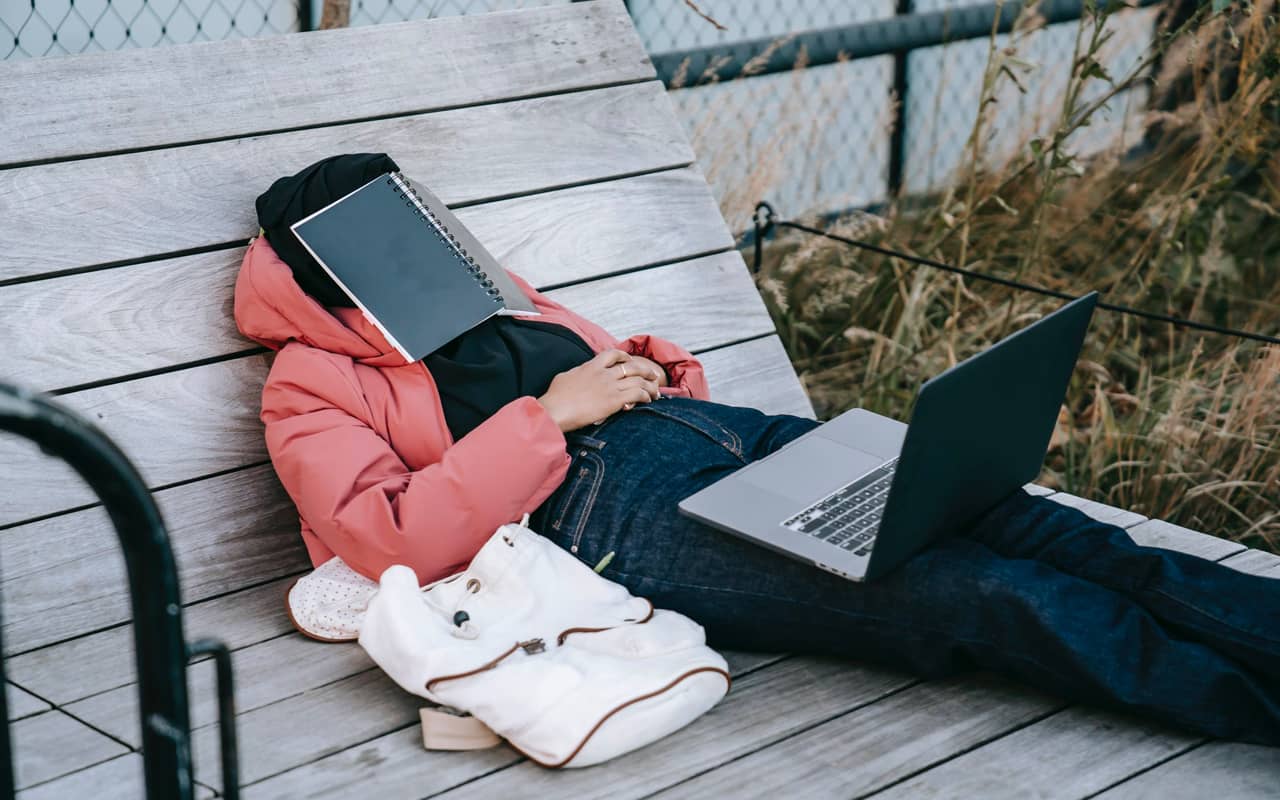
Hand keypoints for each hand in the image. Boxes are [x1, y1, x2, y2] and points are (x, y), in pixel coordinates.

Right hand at [536, 349, 660, 432]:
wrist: (555, 410)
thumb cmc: (555, 398)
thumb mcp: (565, 377)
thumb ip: (577, 373)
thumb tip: (578, 374)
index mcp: (591, 366)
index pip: (612, 354)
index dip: (625, 356)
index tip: (630, 360)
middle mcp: (603, 373)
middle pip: (632, 366)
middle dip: (645, 370)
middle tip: (653, 375)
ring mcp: (610, 386)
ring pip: (638, 380)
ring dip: (650, 386)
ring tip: (656, 392)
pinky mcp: (614, 400)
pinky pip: (637, 394)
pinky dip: (646, 395)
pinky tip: (649, 400)